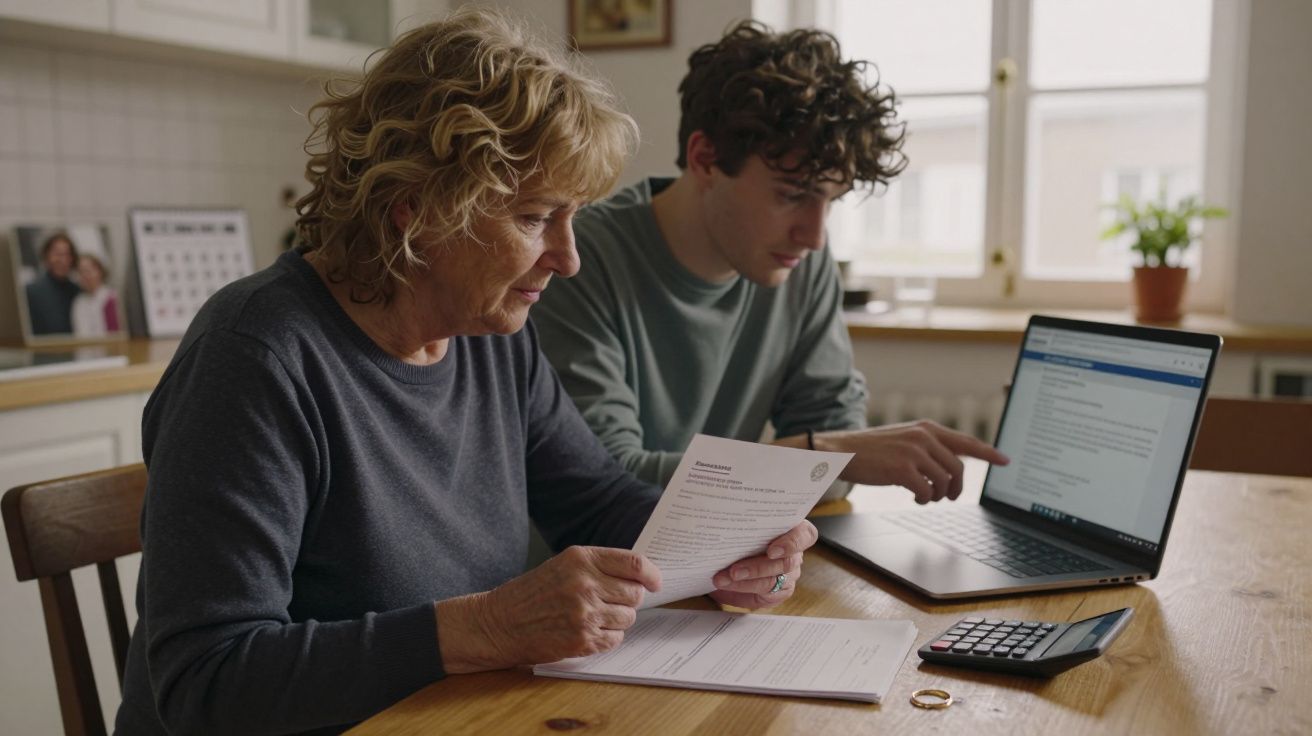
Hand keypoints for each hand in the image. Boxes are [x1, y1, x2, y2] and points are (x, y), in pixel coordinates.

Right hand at [435, 546, 660, 672]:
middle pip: (635, 593)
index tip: (656, 582)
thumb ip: (599, 566)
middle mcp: (585, 584)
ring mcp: (584, 613)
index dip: (651, 574)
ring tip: (592, 617)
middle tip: (611, 602)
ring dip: (617, 620)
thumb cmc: (533, 593)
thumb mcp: (563, 565)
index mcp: (581, 559)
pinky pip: (615, 639)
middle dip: (629, 599)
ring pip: (628, 618)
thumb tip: (640, 576)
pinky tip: (587, 631)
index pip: (634, 562)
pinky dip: (607, 637)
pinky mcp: (582, 640)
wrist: (499, 623)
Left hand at [709, 520, 817, 609]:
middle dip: (756, 568)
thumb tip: (720, 519)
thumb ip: (743, 520)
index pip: (805, 535)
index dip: (792, 543)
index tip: (771, 551)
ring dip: (745, 582)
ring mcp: (789, 574)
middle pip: (785, 563)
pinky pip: (765, 595)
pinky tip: (726, 589)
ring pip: (772, 581)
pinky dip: (743, 592)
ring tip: (722, 580)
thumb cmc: (743, 531)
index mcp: (794, 530)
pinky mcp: (779, 591)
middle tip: (733, 571)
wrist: (734, 550)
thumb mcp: (745, 521)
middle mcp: (795, 554)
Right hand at [820, 420, 1009, 503]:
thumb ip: (928, 448)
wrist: (841, 452)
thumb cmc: (872, 450)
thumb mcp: (904, 440)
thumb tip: (951, 468)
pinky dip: (924, 498)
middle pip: (958, 469)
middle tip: (948, 497)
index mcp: (927, 428)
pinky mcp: (902, 469)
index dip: (989, 453)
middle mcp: (924, 437)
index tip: (1006, 461)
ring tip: (924, 496)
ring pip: (945, 482)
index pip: (967, 441)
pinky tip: (914, 496)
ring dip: (938, 495)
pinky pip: (927, 491)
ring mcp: (914, 452)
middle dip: (956, 488)